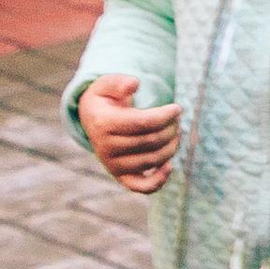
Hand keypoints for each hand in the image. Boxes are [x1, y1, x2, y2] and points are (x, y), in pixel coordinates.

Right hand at [78, 72, 180, 193]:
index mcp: (103, 123)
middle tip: (177, 118)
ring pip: (153, 159)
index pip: (143, 123)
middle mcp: (106, 147)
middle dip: (171, 128)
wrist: (92, 120)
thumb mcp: (106, 84)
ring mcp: (113, 165)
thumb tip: (134, 84)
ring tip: (176, 131)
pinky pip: (141, 186)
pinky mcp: (120, 176)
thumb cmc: (105, 99)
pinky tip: (169, 165)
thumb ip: (119, 81)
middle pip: (151, 141)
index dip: (165, 115)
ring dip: (172, 146)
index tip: (177, 108)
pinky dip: (159, 180)